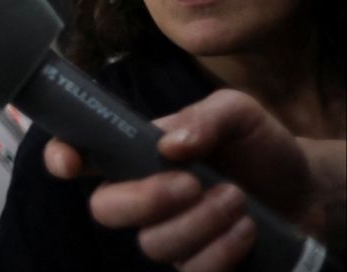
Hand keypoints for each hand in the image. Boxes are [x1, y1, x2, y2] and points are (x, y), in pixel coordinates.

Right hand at [44, 89, 336, 271]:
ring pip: (152, 243)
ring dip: (199, 222)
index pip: (82, 154)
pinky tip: (246, 229)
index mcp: (136, 152)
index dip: (62, 157)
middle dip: (144, 199)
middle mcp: (142, 196)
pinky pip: (189, 271)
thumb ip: (204, 117)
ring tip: (236, 199)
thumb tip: (169, 144)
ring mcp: (166, 234)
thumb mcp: (237, 112)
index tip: (69, 162)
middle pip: (105, 209)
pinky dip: (220, 250)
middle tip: (190, 183)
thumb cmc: (258, 145)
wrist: (306, 188)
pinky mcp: (195, 264)